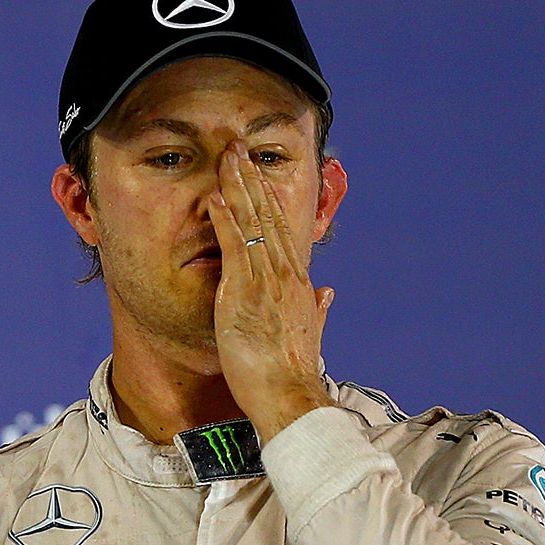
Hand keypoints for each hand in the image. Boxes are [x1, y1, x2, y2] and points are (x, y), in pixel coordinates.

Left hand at [207, 143, 335, 441]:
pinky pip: (235, 247)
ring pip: (254, 223)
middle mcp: (286, 274)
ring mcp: (267, 280)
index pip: (282, 230)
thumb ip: (318, 311)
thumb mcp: (310, 334)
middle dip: (252, 180)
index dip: (268, 199)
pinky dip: (225, 220)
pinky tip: (215, 198)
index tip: (256, 175)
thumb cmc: (293, 372)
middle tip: (237, 148)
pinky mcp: (246, 292)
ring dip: (238, 187)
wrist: (290, 396)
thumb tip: (328, 293)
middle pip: (269, 216)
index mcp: (299, 283)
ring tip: (226, 158)